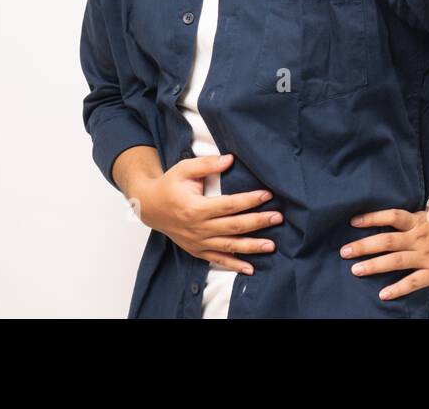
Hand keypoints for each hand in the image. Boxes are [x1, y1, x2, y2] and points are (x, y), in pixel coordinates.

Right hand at [131, 153, 281, 274]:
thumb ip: (207, 164)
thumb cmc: (169, 185)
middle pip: (233, 227)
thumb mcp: (184, 169)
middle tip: (278, 218)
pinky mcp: (197, 250)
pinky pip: (217, 260)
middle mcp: (197, 228)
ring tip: (272, 246)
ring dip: (251, 247)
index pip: (228, 205)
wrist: (150, 207)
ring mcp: (197, 242)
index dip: (249, 200)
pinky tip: (251, 269)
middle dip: (257, 222)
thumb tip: (230, 159)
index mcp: (195, 207)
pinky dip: (234, 266)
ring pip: (229, 246)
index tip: (267, 195)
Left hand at [339, 206, 428, 300]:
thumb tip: (402, 217)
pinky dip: (397, 288)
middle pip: (386, 240)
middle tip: (344, 251)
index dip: (372, 218)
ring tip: (355, 270)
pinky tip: (383, 294)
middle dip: (364, 245)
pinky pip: (412, 282)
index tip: (353, 221)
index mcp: (419, 222)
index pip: (391, 216)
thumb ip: (417, 220)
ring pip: (395, 260)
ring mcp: (426, 256)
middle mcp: (418, 238)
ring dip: (374, 265)